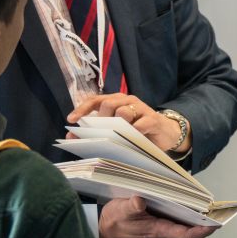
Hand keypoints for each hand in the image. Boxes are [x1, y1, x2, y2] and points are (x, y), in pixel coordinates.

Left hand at [70, 93, 188, 153]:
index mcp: (116, 101)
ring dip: (118, 124)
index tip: (71, 120)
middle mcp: (127, 101)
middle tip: (101, 132)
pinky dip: (135, 130)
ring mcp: (141, 109)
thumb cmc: (136, 131)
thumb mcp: (116, 130)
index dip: (82, 109)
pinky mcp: (153, 119)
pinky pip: (141, 123)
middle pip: (108, 104)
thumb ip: (96, 131)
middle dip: (101, 119)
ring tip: (117, 135)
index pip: (95, 100)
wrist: (165, 133)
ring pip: (124, 111)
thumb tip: (71, 136)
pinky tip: (132, 137)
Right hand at [98, 197, 213, 237]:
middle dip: (207, 226)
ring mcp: (163, 233)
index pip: (186, 235)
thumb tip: (140, 201)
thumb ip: (132, 206)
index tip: (215, 224)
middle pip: (192, 234)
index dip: (202, 230)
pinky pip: (180, 227)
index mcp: (159, 231)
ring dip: (200, 223)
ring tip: (214, 210)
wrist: (105, 227)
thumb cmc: (115, 219)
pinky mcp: (161, 228)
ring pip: (187, 231)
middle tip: (221, 214)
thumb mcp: (121, 209)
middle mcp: (164, 235)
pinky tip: (195, 209)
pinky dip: (190, 220)